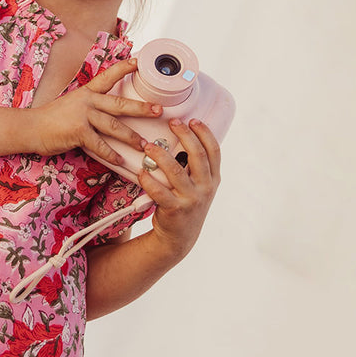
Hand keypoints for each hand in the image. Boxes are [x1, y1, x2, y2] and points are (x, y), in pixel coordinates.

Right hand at [31, 58, 162, 163]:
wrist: (30, 128)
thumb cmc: (50, 119)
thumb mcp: (71, 105)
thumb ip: (89, 107)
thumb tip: (106, 114)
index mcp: (86, 92)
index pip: (108, 77)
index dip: (123, 68)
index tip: (138, 61)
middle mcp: (87, 101)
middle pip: (120, 104)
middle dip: (141, 108)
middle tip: (158, 110)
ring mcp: (83, 116)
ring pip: (114, 126)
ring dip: (131, 137)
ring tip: (144, 145)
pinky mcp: (78, 132)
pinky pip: (99, 145)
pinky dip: (111, 154)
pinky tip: (120, 160)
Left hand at [138, 118, 221, 260]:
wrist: (179, 237)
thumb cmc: (185, 203)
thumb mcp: (199, 185)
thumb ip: (196, 166)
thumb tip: (184, 136)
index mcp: (213, 179)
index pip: (214, 151)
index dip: (204, 133)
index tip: (192, 119)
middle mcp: (206, 188)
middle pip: (197, 155)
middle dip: (185, 135)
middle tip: (172, 122)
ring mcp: (191, 200)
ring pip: (176, 172)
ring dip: (161, 155)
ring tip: (148, 145)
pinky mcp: (175, 210)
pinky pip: (159, 192)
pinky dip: (149, 180)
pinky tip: (141, 171)